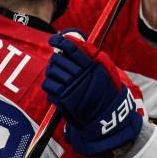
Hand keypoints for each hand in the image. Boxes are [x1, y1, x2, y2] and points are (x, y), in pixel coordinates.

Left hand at [43, 32, 142, 155]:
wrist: (106, 117)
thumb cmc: (107, 94)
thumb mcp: (107, 72)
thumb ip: (94, 58)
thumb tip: (79, 43)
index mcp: (91, 67)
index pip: (72, 49)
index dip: (61, 42)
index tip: (55, 40)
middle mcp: (80, 75)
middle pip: (59, 59)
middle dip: (55, 58)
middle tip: (57, 61)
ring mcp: (70, 87)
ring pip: (51, 71)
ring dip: (51, 71)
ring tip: (56, 74)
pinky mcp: (63, 98)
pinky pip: (48, 85)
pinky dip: (49, 84)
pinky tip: (54, 86)